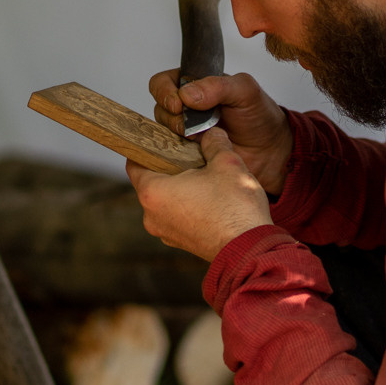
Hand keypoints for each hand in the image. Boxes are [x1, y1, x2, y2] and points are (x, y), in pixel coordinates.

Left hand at [128, 129, 273, 261]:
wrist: (250, 250)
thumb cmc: (234, 209)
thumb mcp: (227, 163)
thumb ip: (214, 143)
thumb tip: (212, 134)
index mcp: (152, 193)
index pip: (135, 162)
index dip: (149, 147)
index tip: (166, 139)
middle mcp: (151, 216)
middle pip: (152, 181)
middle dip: (171, 167)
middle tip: (195, 156)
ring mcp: (166, 233)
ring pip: (167, 200)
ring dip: (182, 188)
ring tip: (208, 178)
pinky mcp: (182, 243)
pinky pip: (179, 216)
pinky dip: (190, 206)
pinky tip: (213, 200)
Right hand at [147, 69, 292, 193]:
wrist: (271, 152)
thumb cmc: (260, 117)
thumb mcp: (245, 91)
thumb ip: (217, 86)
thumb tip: (187, 94)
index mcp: (196, 85)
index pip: (162, 82)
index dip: (164, 92)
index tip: (177, 104)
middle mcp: (186, 108)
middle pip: (159, 108)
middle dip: (171, 117)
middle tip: (190, 126)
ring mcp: (185, 132)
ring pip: (162, 132)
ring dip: (177, 136)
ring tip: (199, 139)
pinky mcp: (187, 155)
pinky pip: (170, 154)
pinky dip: (179, 153)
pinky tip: (198, 152)